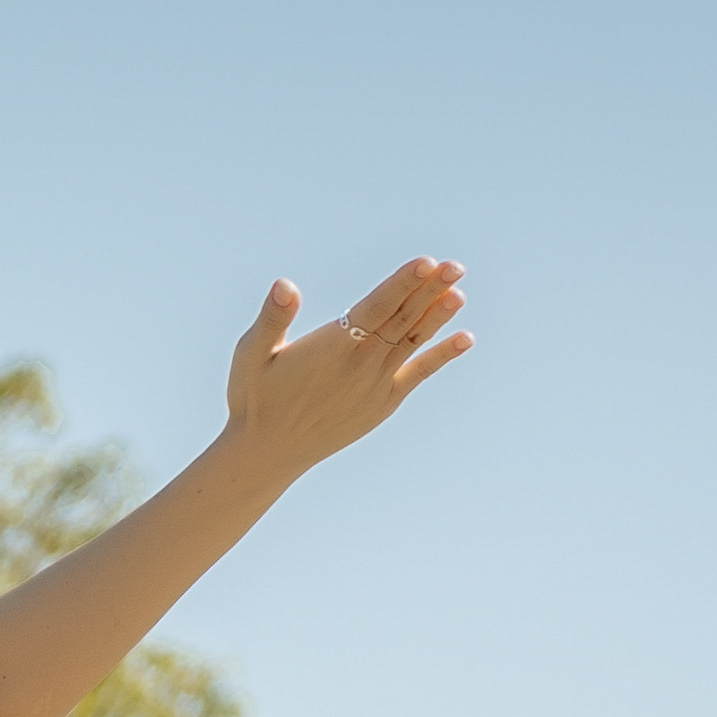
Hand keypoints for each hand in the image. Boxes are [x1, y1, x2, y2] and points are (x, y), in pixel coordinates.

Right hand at [223, 258, 471, 472]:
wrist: (267, 453)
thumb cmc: (255, 398)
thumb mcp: (251, 354)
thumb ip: (272, 318)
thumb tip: (284, 286)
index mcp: (333, 347)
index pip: (377, 307)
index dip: (403, 284)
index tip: (428, 263)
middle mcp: (361, 364)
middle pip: (402, 319)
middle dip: (430, 290)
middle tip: (456, 267)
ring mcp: (376, 385)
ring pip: (413, 341)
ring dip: (438, 316)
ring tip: (459, 292)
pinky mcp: (383, 402)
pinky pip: (418, 374)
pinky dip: (441, 356)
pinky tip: (465, 338)